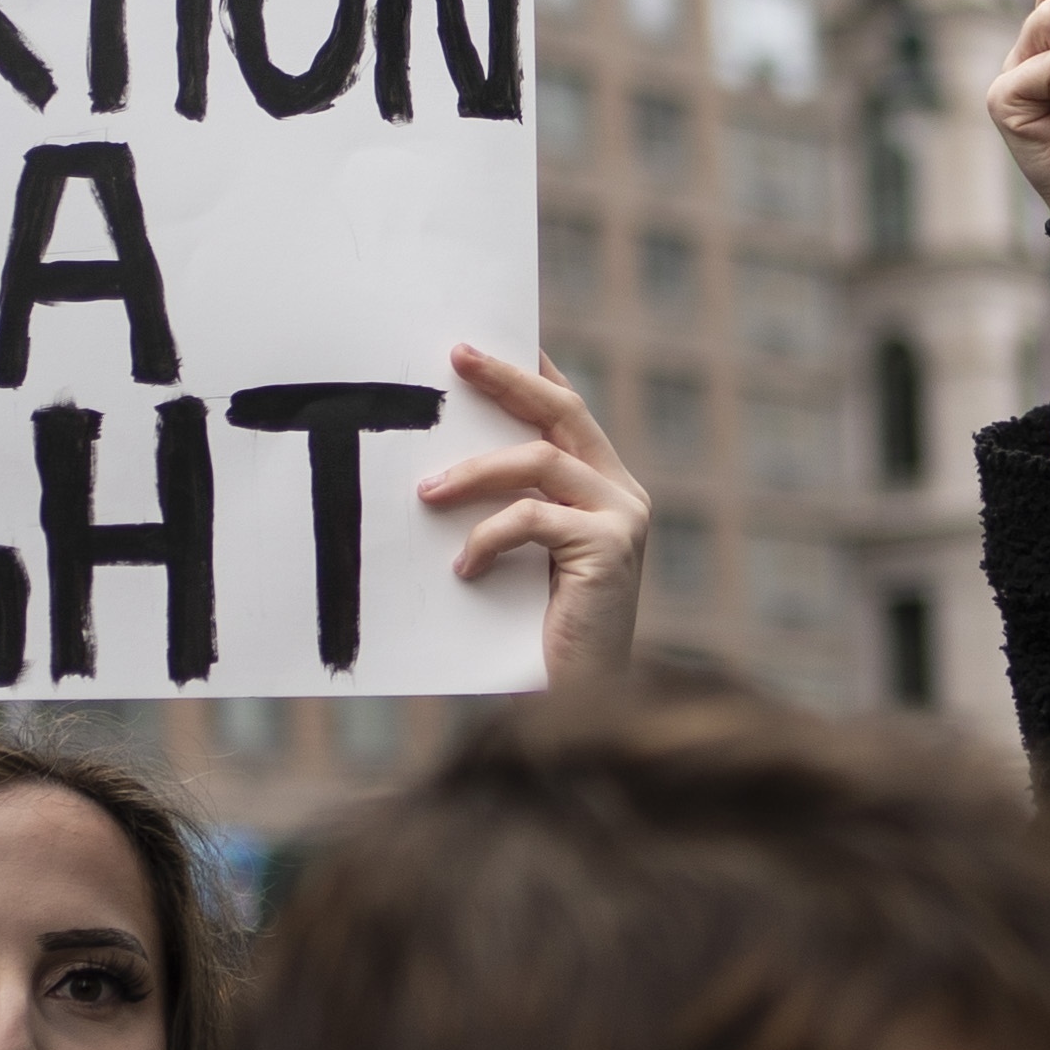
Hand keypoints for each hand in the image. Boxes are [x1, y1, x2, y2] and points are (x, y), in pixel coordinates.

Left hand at [425, 344, 649, 681]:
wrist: (581, 707)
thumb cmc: (536, 640)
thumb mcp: (519, 560)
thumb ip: (506, 512)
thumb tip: (438, 471)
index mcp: (605, 492)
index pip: (568, 413)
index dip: (531, 373)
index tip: (485, 342)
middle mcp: (623, 495)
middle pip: (563, 412)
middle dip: (507, 379)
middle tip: (456, 357)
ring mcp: (624, 519)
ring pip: (541, 460)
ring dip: (474, 472)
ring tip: (425, 494)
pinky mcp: (611, 548)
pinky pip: (533, 517)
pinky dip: (488, 537)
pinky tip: (464, 570)